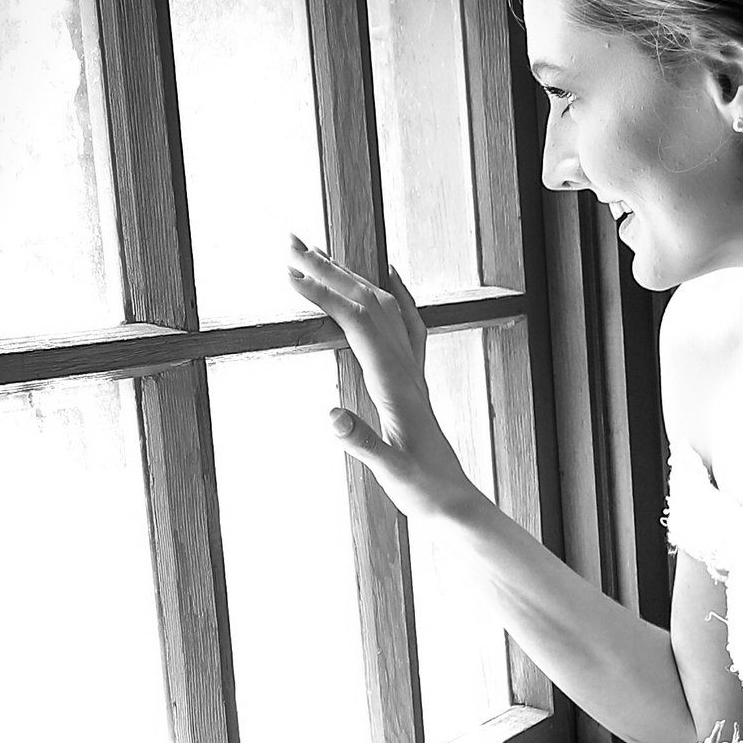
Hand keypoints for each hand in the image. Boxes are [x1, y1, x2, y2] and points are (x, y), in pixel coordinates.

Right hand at [288, 238, 479, 527]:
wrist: (453, 500)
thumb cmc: (421, 489)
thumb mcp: (388, 470)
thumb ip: (361, 442)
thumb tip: (329, 414)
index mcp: (396, 382)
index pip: (358, 323)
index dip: (324, 295)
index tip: (289, 273)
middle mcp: (407, 367)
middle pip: (368, 302)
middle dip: (329, 270)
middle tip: (289, 242)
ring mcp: (413, 370)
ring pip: (384, 306)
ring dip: (350, 276)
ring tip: (316, 253)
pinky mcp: (415, 379)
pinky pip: (409, 323)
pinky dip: (396, 294)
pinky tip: (388, 275)